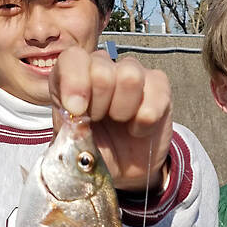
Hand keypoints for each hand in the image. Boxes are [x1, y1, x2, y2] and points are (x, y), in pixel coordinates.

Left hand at [49, 46, 172, 191]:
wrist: (120, 169)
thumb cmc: (91, 150)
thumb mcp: (69, 144)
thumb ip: (68, 129)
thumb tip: (77, 116)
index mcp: (71, 75)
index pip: (72, 58)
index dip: (74, 82)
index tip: (77, 111)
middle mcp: (102, 67)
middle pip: (102, 69)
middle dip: (99, 103)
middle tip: (99, 120)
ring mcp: (133, 73)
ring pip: (130, 76)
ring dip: (123, 109)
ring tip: (120, 122)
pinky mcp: (158, 86)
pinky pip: (156, 94)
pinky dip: (145, 120)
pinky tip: (138, 129)